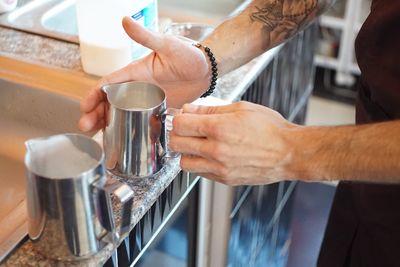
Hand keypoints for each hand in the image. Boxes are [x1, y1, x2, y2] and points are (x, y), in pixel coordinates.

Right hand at [79, 17, 209, 131]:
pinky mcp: (158, 110)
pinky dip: (127, 129)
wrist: (207, 70)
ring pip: (121, 114)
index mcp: (135, 73)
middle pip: (109, 102)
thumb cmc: (188, 54)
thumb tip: (125, 20)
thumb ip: (146, 37)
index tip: (85, 106)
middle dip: (95, 114)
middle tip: (86, 126)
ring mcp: (147, 101)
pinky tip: (120, 139)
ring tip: (97, 136)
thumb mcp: (166, 45)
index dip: (94, 94)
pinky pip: (139, 121)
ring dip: (107, 123)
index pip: (108, 84)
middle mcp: (138, 88)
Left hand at [170, 101, 297, 185]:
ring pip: (184, 163)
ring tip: (198, 144)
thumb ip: (210, 110)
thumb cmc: (270, 129)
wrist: (289, 153)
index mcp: (219, 128)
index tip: (182, 117)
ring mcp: (220, 168)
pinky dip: (200, 164)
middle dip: (178, 134)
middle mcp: (216, 150)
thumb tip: (189, 110)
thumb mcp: (241, 108)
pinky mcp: (225, 179)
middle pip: (176, 144)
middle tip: (187, 130)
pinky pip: (201, 173)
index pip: (179, 125)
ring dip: (187, 152)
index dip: (178, 118)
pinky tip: (211, 155)